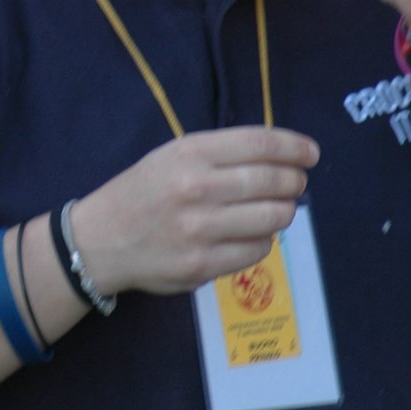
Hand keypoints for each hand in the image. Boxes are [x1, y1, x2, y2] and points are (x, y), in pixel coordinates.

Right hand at [71, 126, 318, 295]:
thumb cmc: (143, 192)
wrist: (100, 240)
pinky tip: (249, 235)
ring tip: (274, 210)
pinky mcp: (202, 265)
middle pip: (273, 181)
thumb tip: (282, 158)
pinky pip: (256, 251)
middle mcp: (196, 189)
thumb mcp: (173, 156)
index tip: (310, 153)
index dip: (294, 147)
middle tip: (297, 184)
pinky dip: (262, 241)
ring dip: (283, 212)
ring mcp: (199, 230)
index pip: (259, 144)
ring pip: (272, 219)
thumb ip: (221, 154)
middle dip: (295, 181)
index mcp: (189, 154)